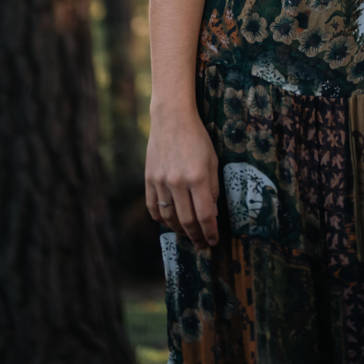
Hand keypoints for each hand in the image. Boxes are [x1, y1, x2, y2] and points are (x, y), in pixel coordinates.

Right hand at [145, 109, 219, 247]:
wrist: (172, 118)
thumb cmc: (197, 138)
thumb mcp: (213, 160)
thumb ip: (212, 188)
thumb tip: (211, 214)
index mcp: (197, 177)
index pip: (204, 216)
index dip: (209, 232)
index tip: (213, 241)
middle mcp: (178, 183)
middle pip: (186, 221)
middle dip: (196, 237)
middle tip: (202, 244)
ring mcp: (161, 182)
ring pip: (169, 218)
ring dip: (179, 231)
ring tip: (188, 235)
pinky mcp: (149, 180)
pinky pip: (153, 208)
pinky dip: (162, 220)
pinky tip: (170, 223)